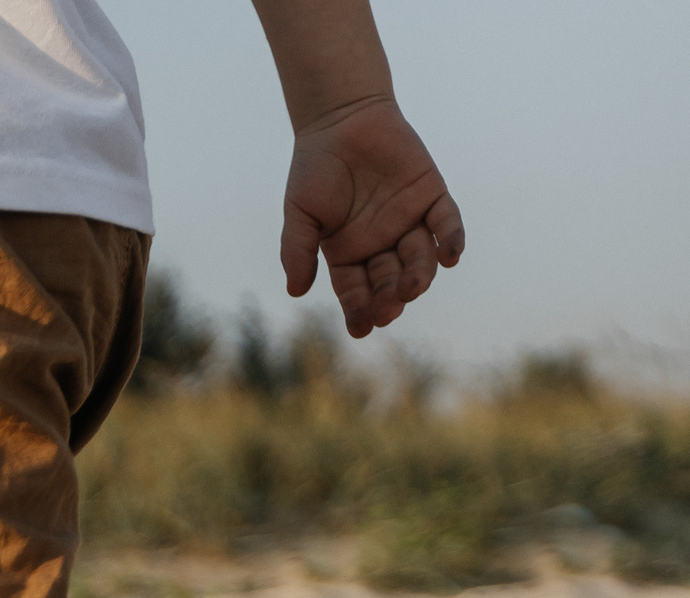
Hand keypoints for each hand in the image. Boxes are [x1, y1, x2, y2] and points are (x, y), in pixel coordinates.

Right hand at [279, 96, 463, 336]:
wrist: (342, 118)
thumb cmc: (314, 168)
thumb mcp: (299, 213)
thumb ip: (298, 251)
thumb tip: (296, 292)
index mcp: (348, 252)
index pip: (356, 290)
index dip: (359, 310)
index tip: (361, 328)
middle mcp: (380, 243)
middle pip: (389, 280)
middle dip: (389, 298)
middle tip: (387, 311)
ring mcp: (408, 221)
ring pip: (419, 259)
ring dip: (418, 276)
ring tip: (411, 288)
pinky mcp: (432, 196)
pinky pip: (447, 223)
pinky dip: (451, 240)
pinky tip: (450, 257)